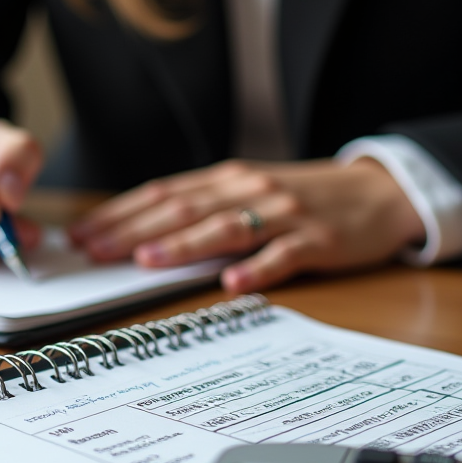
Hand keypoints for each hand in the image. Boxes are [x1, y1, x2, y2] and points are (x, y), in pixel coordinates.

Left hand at [68, 158, 425, 292]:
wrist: (378, 192)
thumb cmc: (302, 198)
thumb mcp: (248, 193)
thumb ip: (204, 209)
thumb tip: (143, 236)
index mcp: (227, 180)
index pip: (163, 194)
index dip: (119, 214)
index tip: (83, 233)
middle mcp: (249, 190)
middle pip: (183, 209)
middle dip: (133, 230)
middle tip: (94, 252)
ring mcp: (285, 213)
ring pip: (226, 227)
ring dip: (183, 245)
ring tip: (146, 261)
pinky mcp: (319, 240)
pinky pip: (285, 255)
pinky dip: (258, 268)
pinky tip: (233, 282)